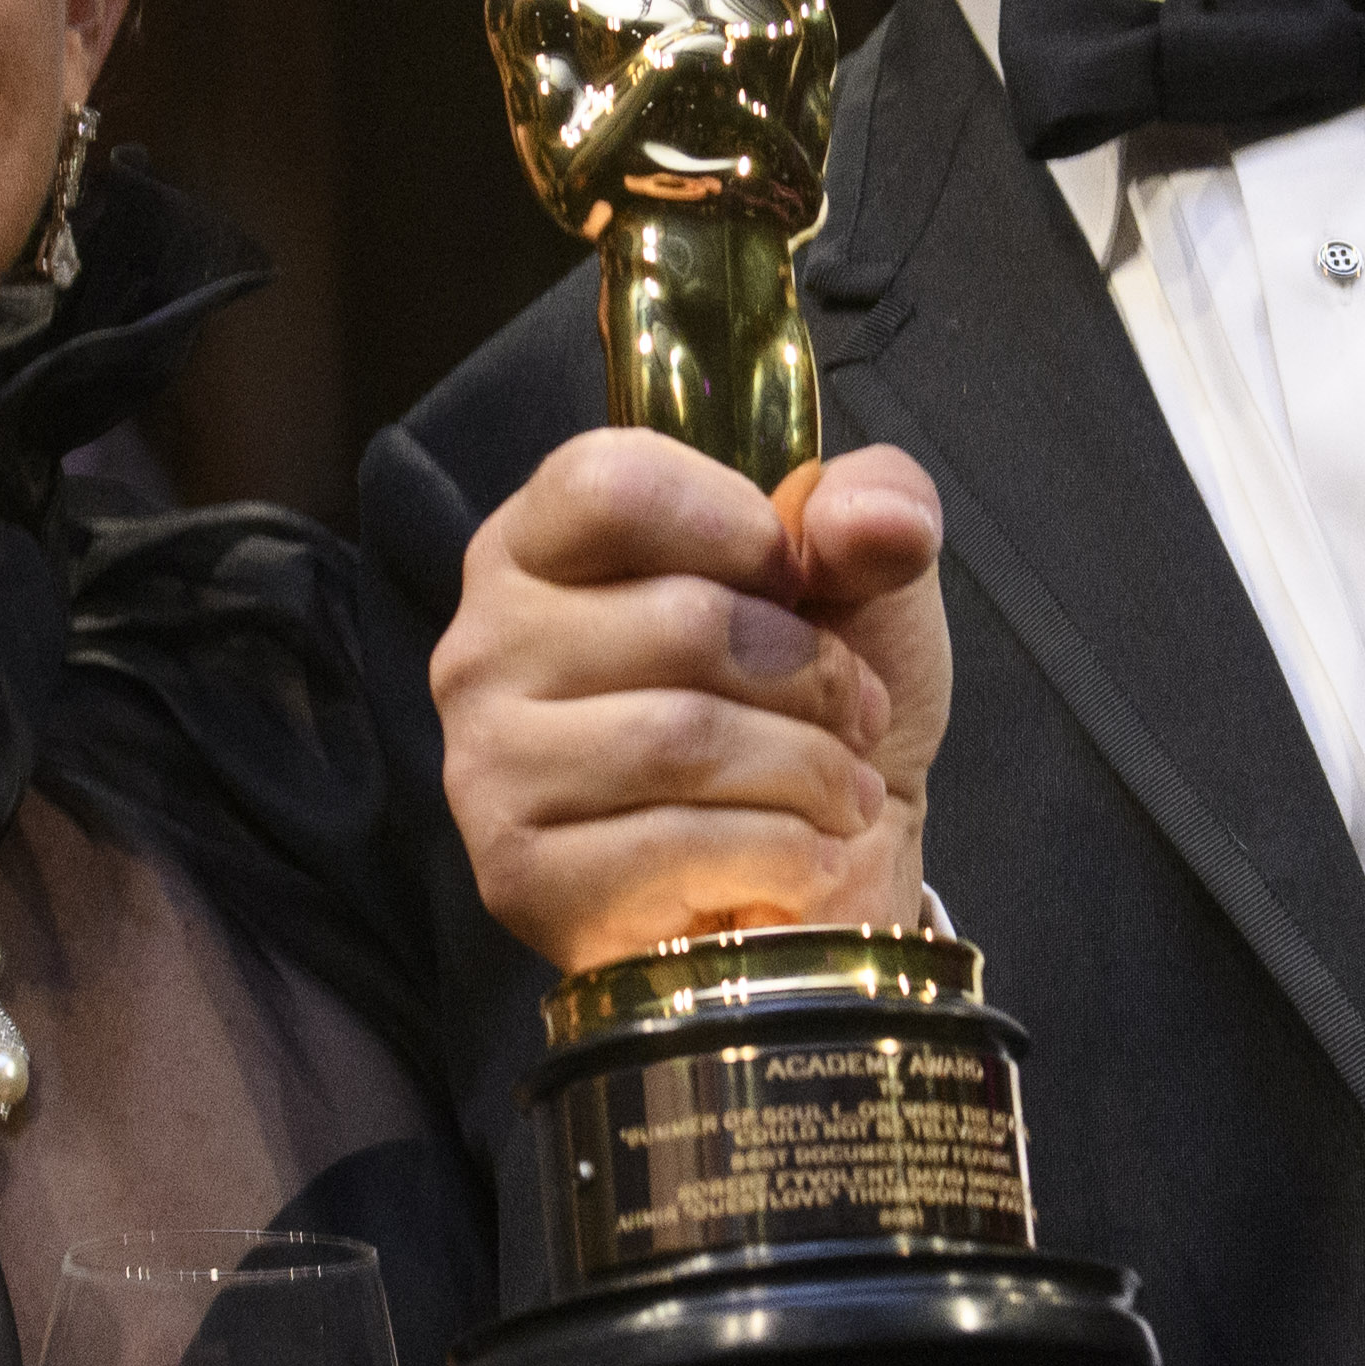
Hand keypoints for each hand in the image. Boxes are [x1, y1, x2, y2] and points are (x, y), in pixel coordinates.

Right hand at [433, 430, 950, 965]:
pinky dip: (784, 854)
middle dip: (809, 673)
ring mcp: (488, 769)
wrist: (819, 878)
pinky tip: (804, 860)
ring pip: (684, 739)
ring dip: (808, 769)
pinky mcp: (522, 879)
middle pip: (680, 620)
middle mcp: (484, 649)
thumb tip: (880, 525)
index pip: (611, 486)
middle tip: (851, 713)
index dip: (736, 526)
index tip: (795, 583)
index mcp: (538, 548)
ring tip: (842, 792)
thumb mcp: (863, 578)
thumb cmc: (809, 713)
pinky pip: (679, 845)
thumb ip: (880, 505)